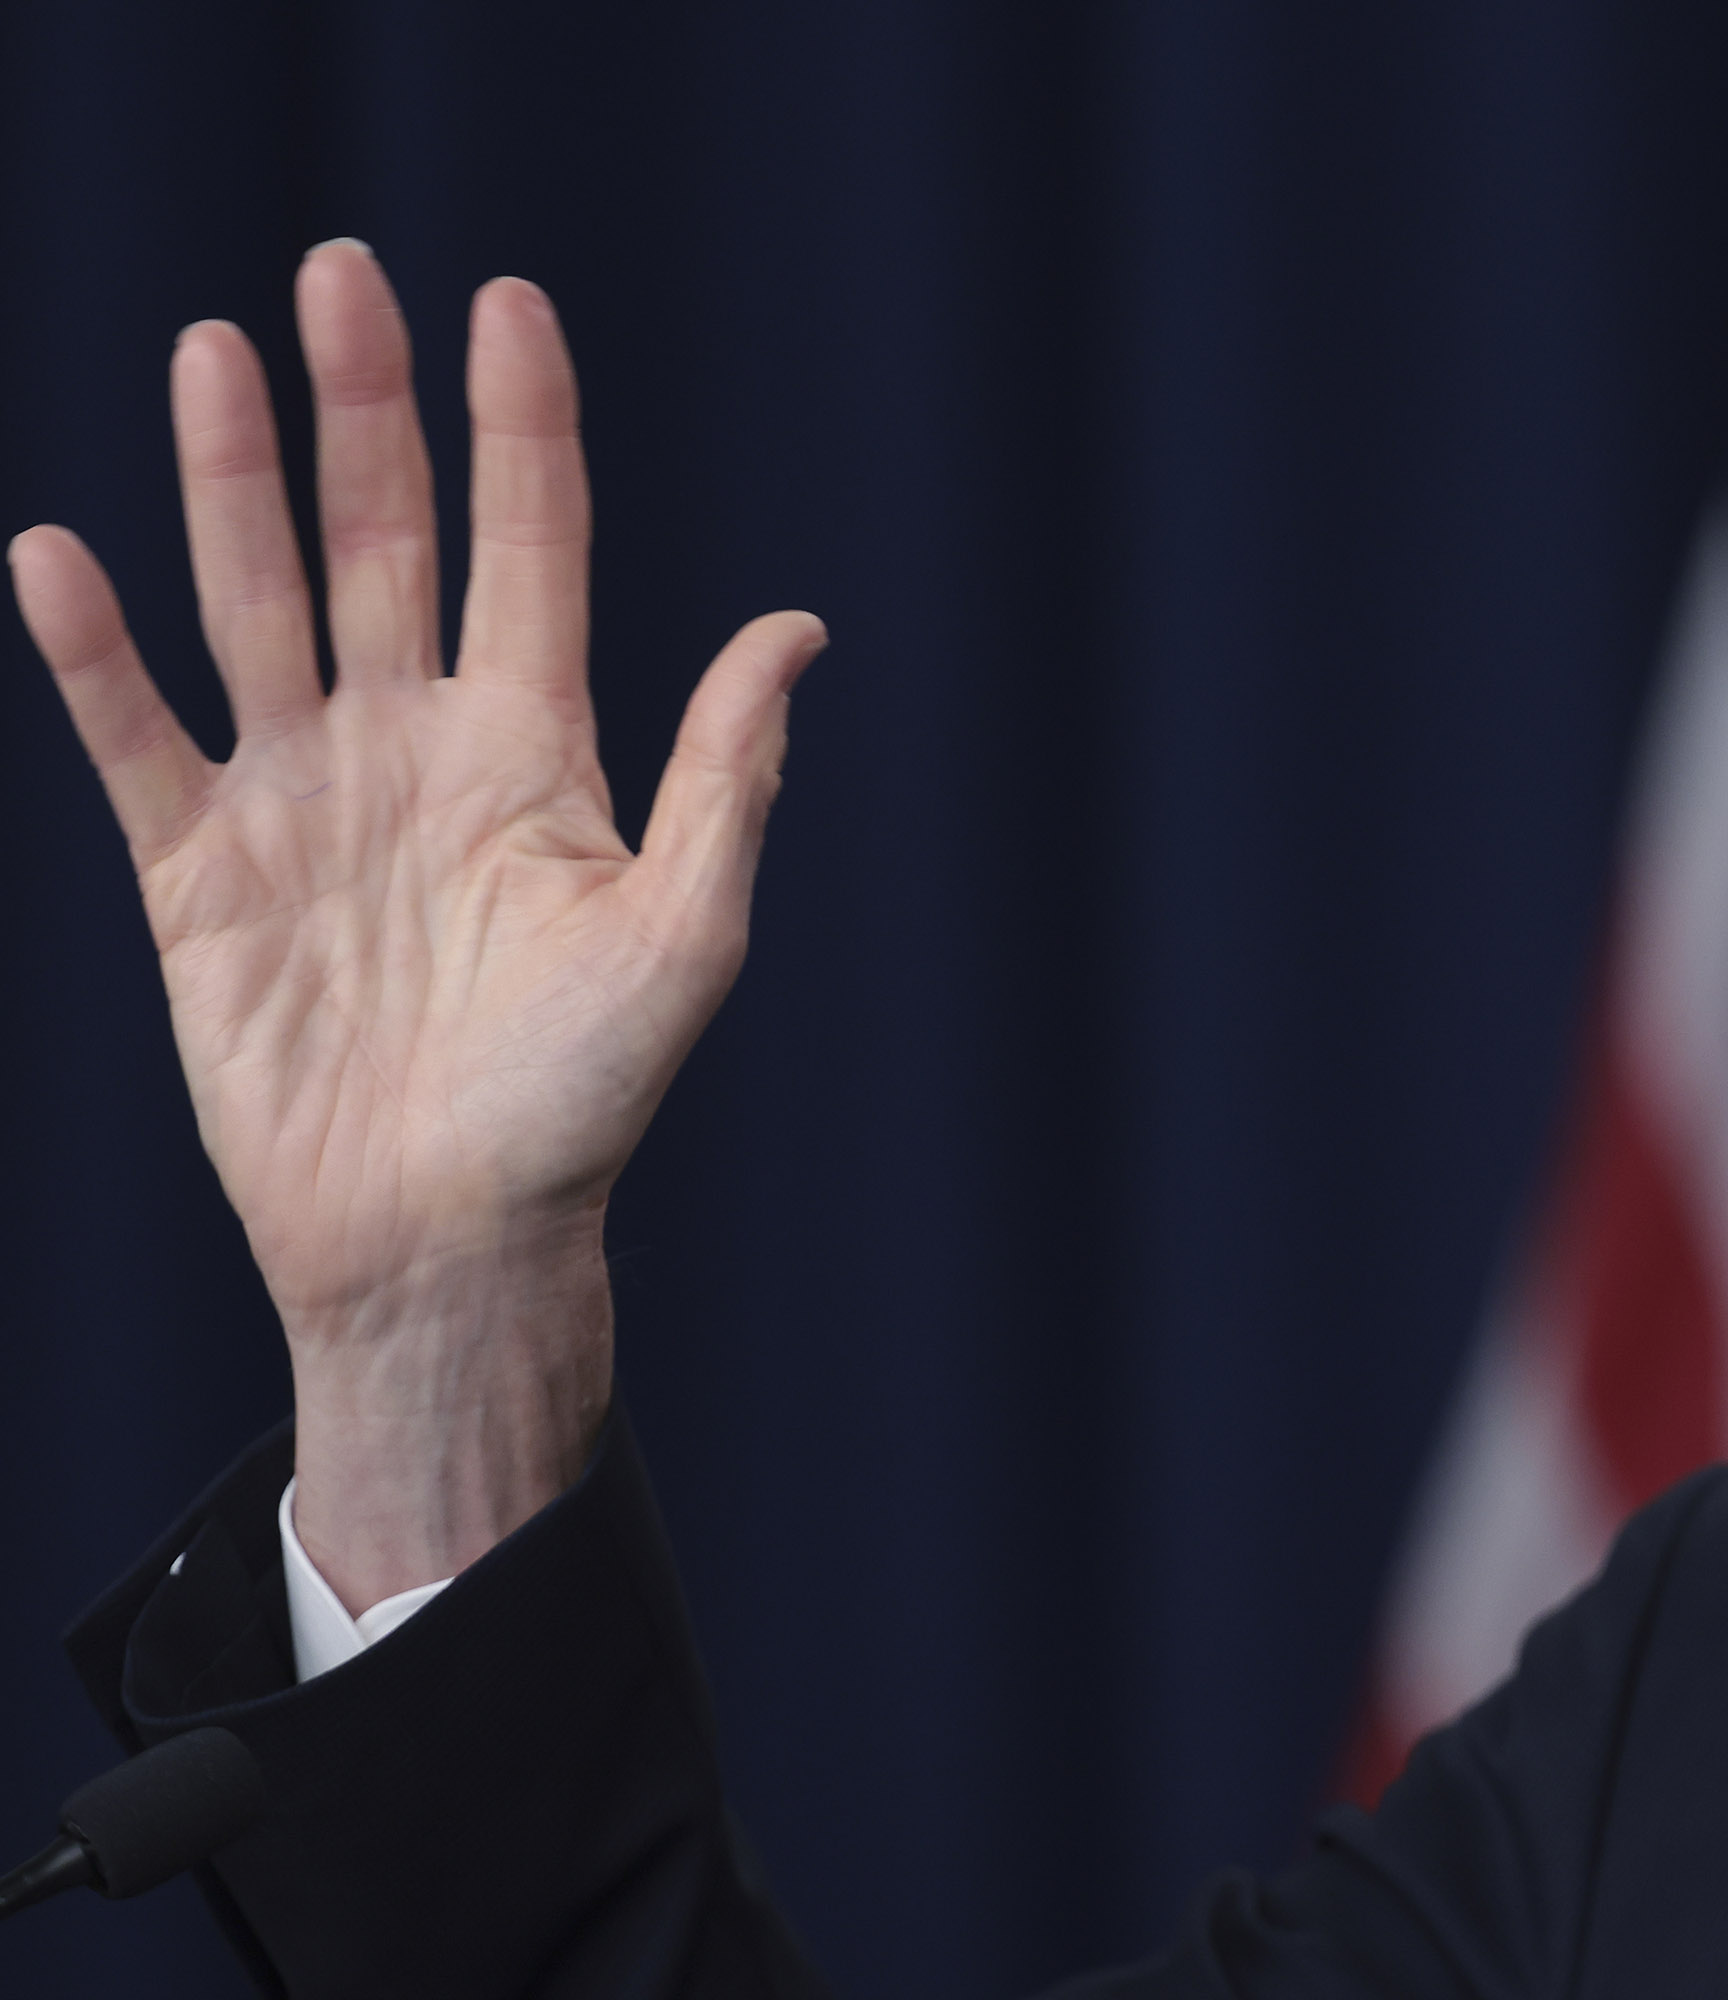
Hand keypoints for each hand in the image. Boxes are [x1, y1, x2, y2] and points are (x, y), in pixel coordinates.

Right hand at [9, 242, 822, 1609]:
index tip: (506, 302)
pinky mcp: (199, 874)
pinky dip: (96, 654)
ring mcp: (303, 799)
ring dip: (230, 481)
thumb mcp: (685, 935)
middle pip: (386, 538)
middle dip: (364, 408)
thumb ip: (726, 777)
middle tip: (338, 272)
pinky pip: (138, 737)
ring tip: (214, 351)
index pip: (531, 547)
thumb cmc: (582, 1102)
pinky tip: (58, 556)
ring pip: (259, 600)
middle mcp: (416, 747)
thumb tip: (799, 631)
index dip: (520, 427)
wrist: (450, 1240)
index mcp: (537, 750)